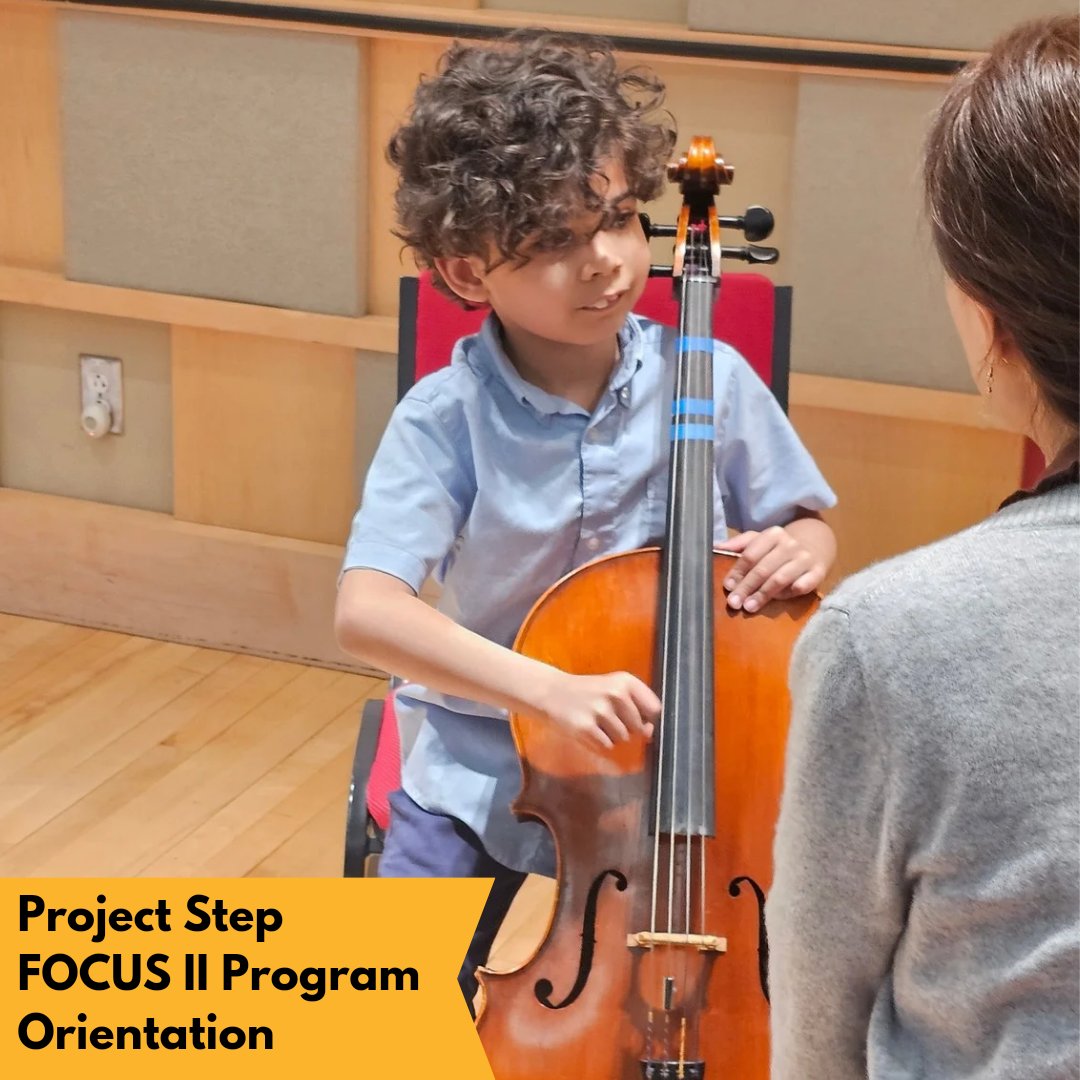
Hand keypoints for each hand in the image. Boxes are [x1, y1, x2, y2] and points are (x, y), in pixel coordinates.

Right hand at [534, 670, 660, 750]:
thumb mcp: (614, 689)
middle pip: (639, 727)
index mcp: (626, 680)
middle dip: (627, 728)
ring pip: (623, 738)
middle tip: (608, 717)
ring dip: (612, 736)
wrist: (552, 692)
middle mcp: (615, 693)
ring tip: (597, 722)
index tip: (638, 718)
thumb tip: (650, 732)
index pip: (654, 708)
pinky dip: (599, 743)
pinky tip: (589, 730)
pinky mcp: (586, 727)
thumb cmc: (589, 692)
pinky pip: (607, 746)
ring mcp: (600, 710)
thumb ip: (637, 708)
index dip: (649, 718)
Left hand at [722, 525, 825, 612]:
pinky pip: (802, 586)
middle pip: (763, 569)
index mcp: (773, 534)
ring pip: (780, 579)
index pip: (750, 555)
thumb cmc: (780, 547)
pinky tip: (778, 600)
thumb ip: (739, 544)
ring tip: (749, 607)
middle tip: (734, 602)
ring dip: (763, 594)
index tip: (728, 586)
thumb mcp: (760, 539)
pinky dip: (789, 593)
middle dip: (746, 587)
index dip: (737, 572)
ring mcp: (805, 558)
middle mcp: (790, 544)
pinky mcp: (818, 572)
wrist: (816, 545)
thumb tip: (717, 547)